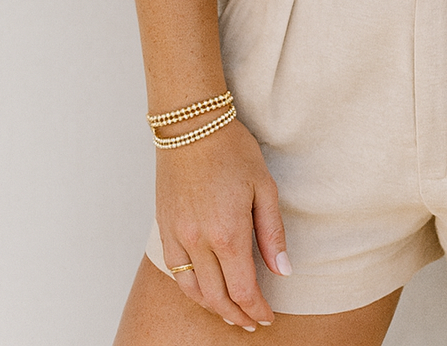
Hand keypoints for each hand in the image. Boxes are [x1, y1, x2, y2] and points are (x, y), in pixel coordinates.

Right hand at [157, 117, 290, 328]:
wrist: (191, 125)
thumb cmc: (231, 150)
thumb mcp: (264, 186)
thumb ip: (272, 233)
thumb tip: (282, 271)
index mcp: (228, 233)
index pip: (243, 290)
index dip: (256, 309)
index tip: (267, 316)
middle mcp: (198, 241)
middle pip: (218, 297)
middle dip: (237, 314)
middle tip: (252, 321)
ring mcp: (177, 236)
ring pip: (193, 290)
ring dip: (213, 307)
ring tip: (231, 312)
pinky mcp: (164, 229)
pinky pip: (175, 271)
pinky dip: (191, 289)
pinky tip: (204, 290)